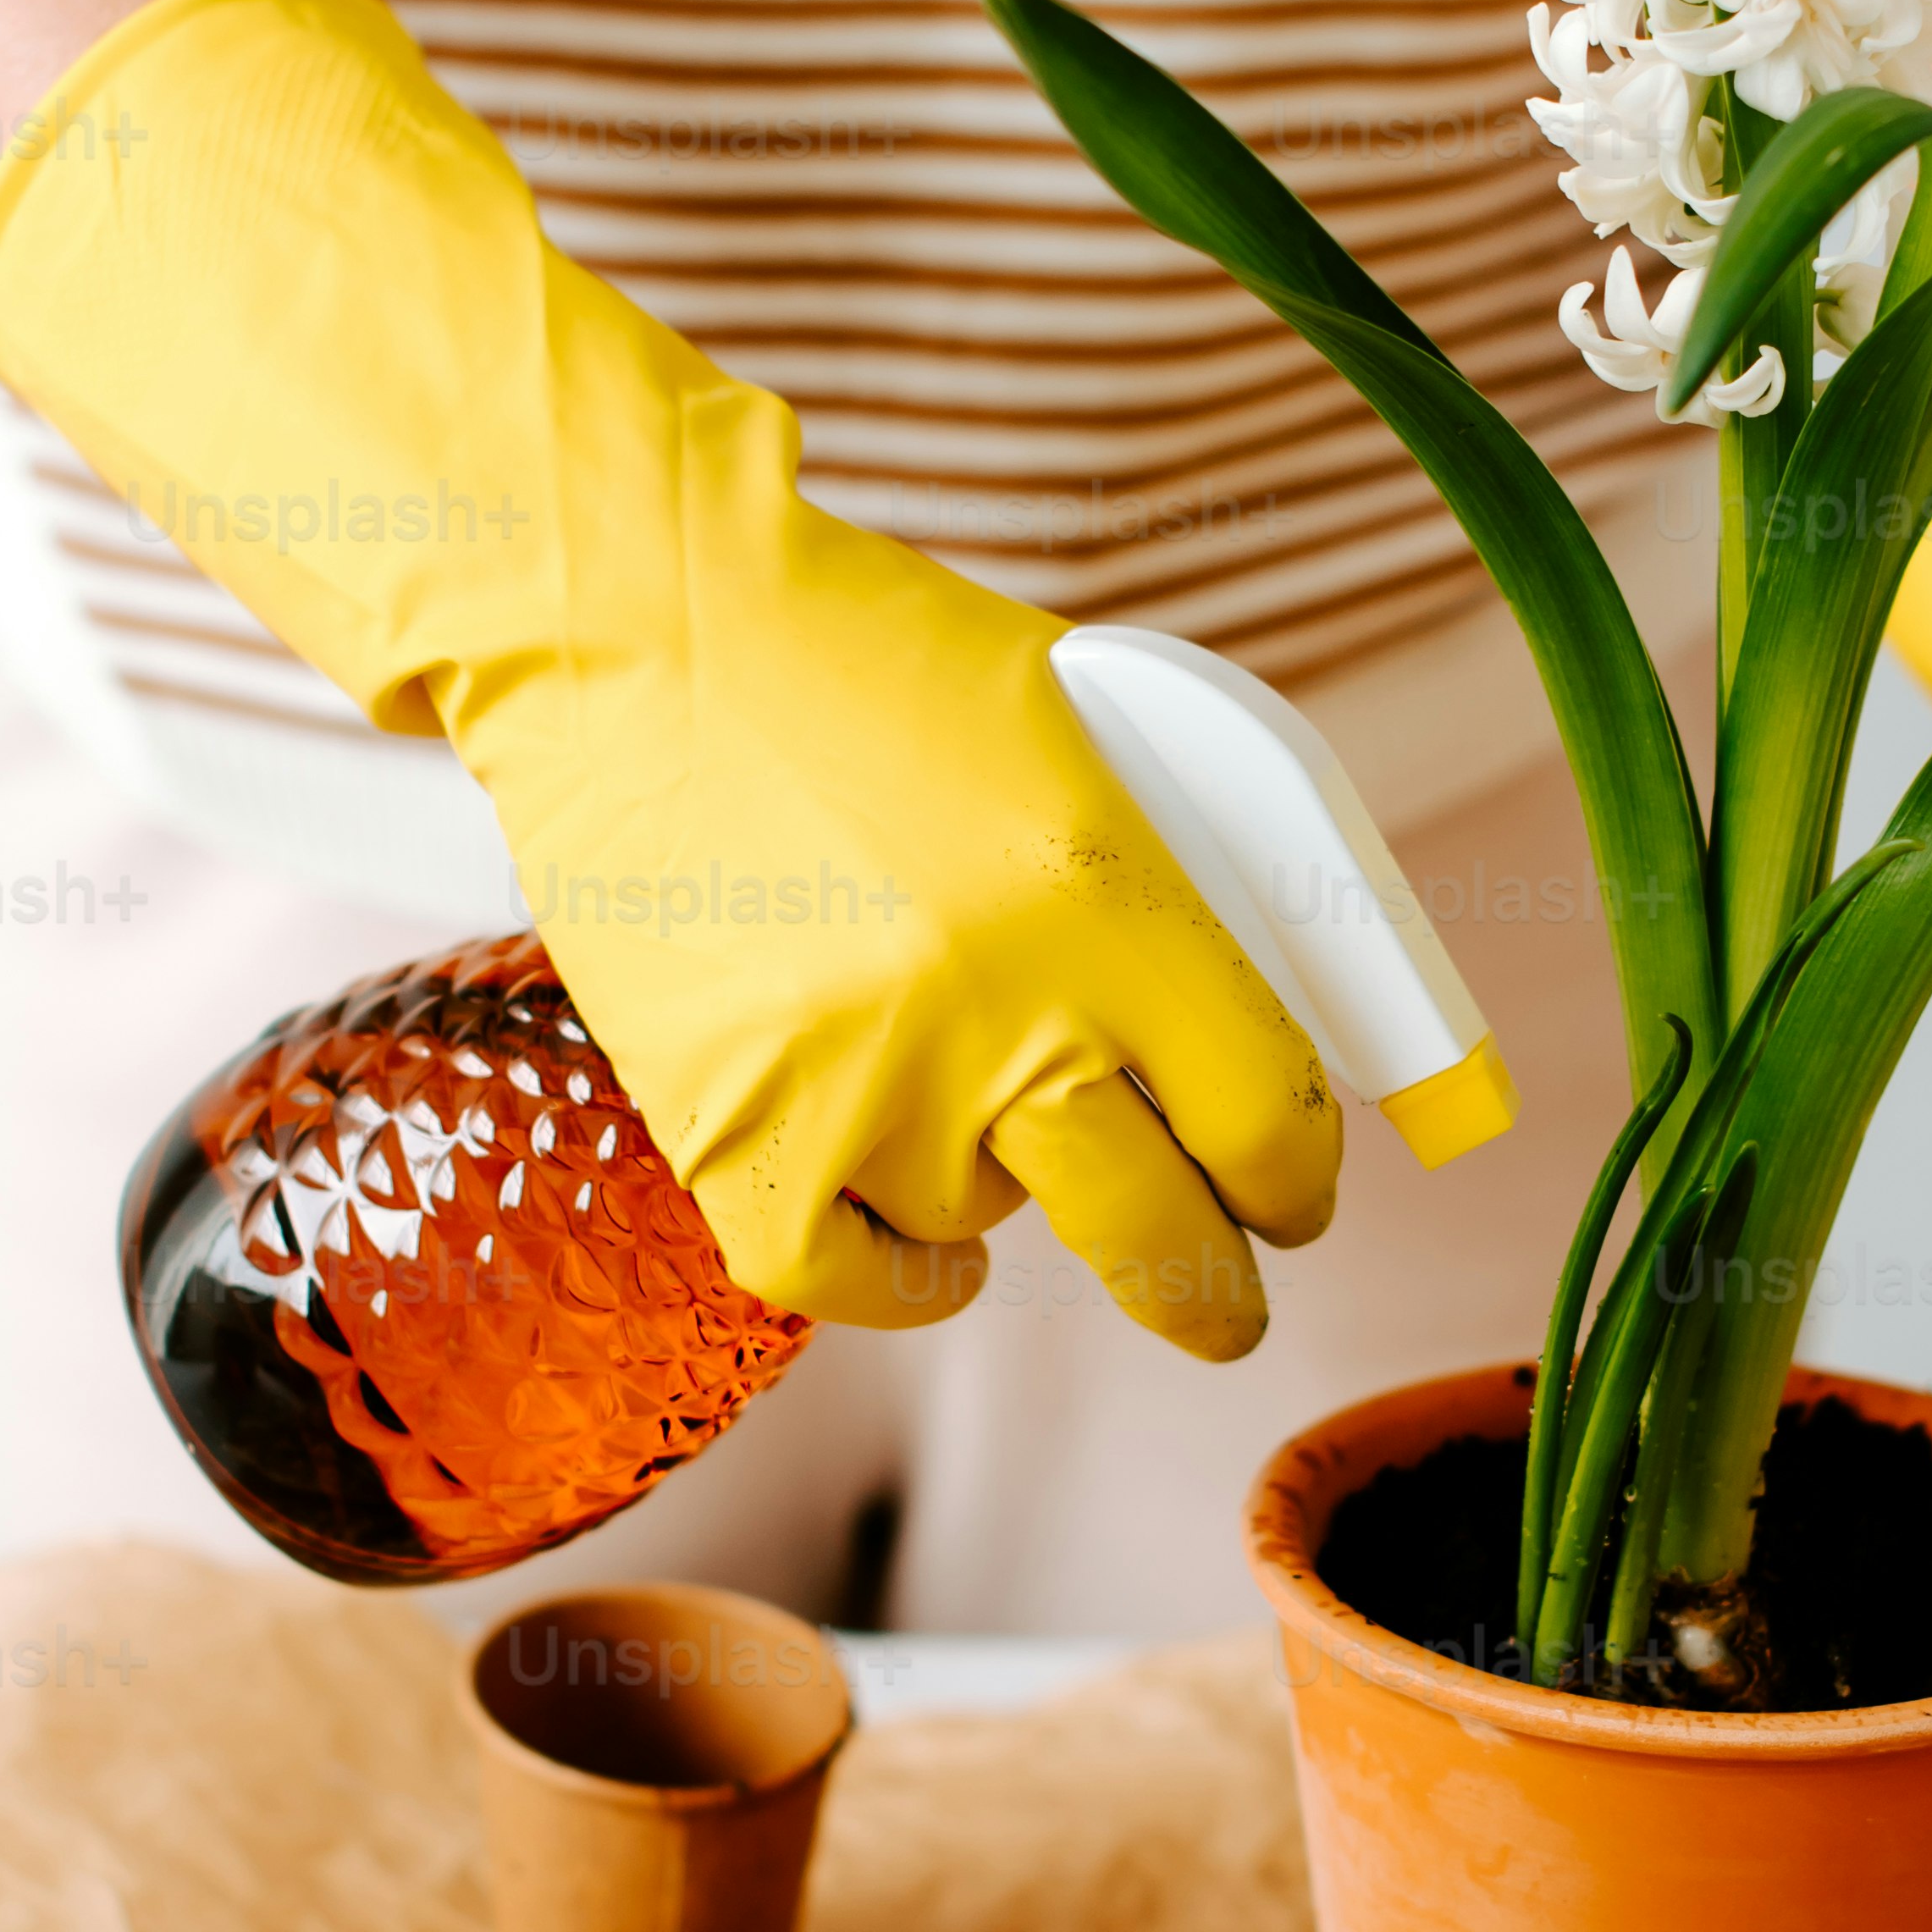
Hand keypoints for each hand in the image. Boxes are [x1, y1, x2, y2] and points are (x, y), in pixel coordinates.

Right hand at [0, 0, 1339, 1345]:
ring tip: (953, 1070)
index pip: (1269, 1120)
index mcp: (1113, 904)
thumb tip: (1264, 1025)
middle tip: (1223, 1305)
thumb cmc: (865, 658)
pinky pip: (851, 1279)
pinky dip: (897, 1269)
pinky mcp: (734, 1136)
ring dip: (1001, 1179)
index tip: (1287, 1203)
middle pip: (1165, 1239)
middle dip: (1211, 1293)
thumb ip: (1175, 884)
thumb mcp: (1084, 729)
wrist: (636, 626)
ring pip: (993, 1221)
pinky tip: (920, 1226)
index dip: (1295, 1182)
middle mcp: (1003, 1019)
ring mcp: (864, 1091)